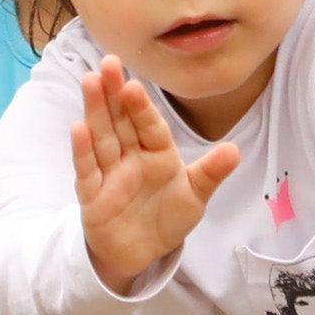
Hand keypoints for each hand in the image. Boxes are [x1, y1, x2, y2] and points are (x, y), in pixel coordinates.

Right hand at [68, 61, 233, 297]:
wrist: (141, 252)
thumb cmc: (166, 216)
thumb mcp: (195, 195)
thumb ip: (211, 172)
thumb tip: (236, 150)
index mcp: (157, 151)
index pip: (150, 125)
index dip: (142, 106)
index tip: (134, 82)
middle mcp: (131, 156)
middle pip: (121, 121)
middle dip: (114, 93)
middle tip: (109, 61)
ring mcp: (110, 173)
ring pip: (102, 137)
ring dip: (95, 110)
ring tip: (90, 81)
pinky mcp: (93, 195)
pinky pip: (87, 170)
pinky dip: (83, 150)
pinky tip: (79, 127)